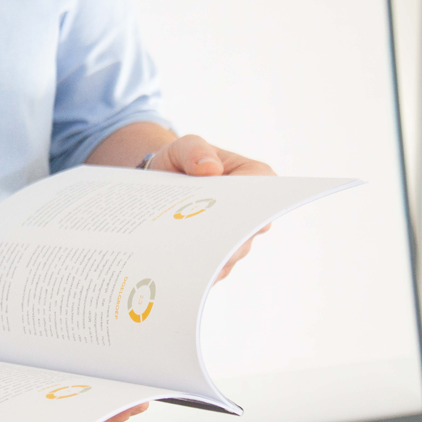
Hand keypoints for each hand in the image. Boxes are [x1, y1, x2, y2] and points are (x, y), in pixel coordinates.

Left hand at [149, 134, 274, 281]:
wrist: (157, 185)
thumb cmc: (179, 161)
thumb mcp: (182, 148)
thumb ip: (195, 151)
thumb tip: (209, 168)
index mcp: (251, 177)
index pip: (264, 194)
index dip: (254, 208)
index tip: (235, 217)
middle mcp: (248, 211)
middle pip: (248, 232)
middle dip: (229, 241)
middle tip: (208, 247)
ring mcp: (232, 236)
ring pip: (231, 256)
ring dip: (212, 260)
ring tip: (188, 261)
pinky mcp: (214, 255)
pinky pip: (213, 270)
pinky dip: (198, 272)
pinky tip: (181, 273)